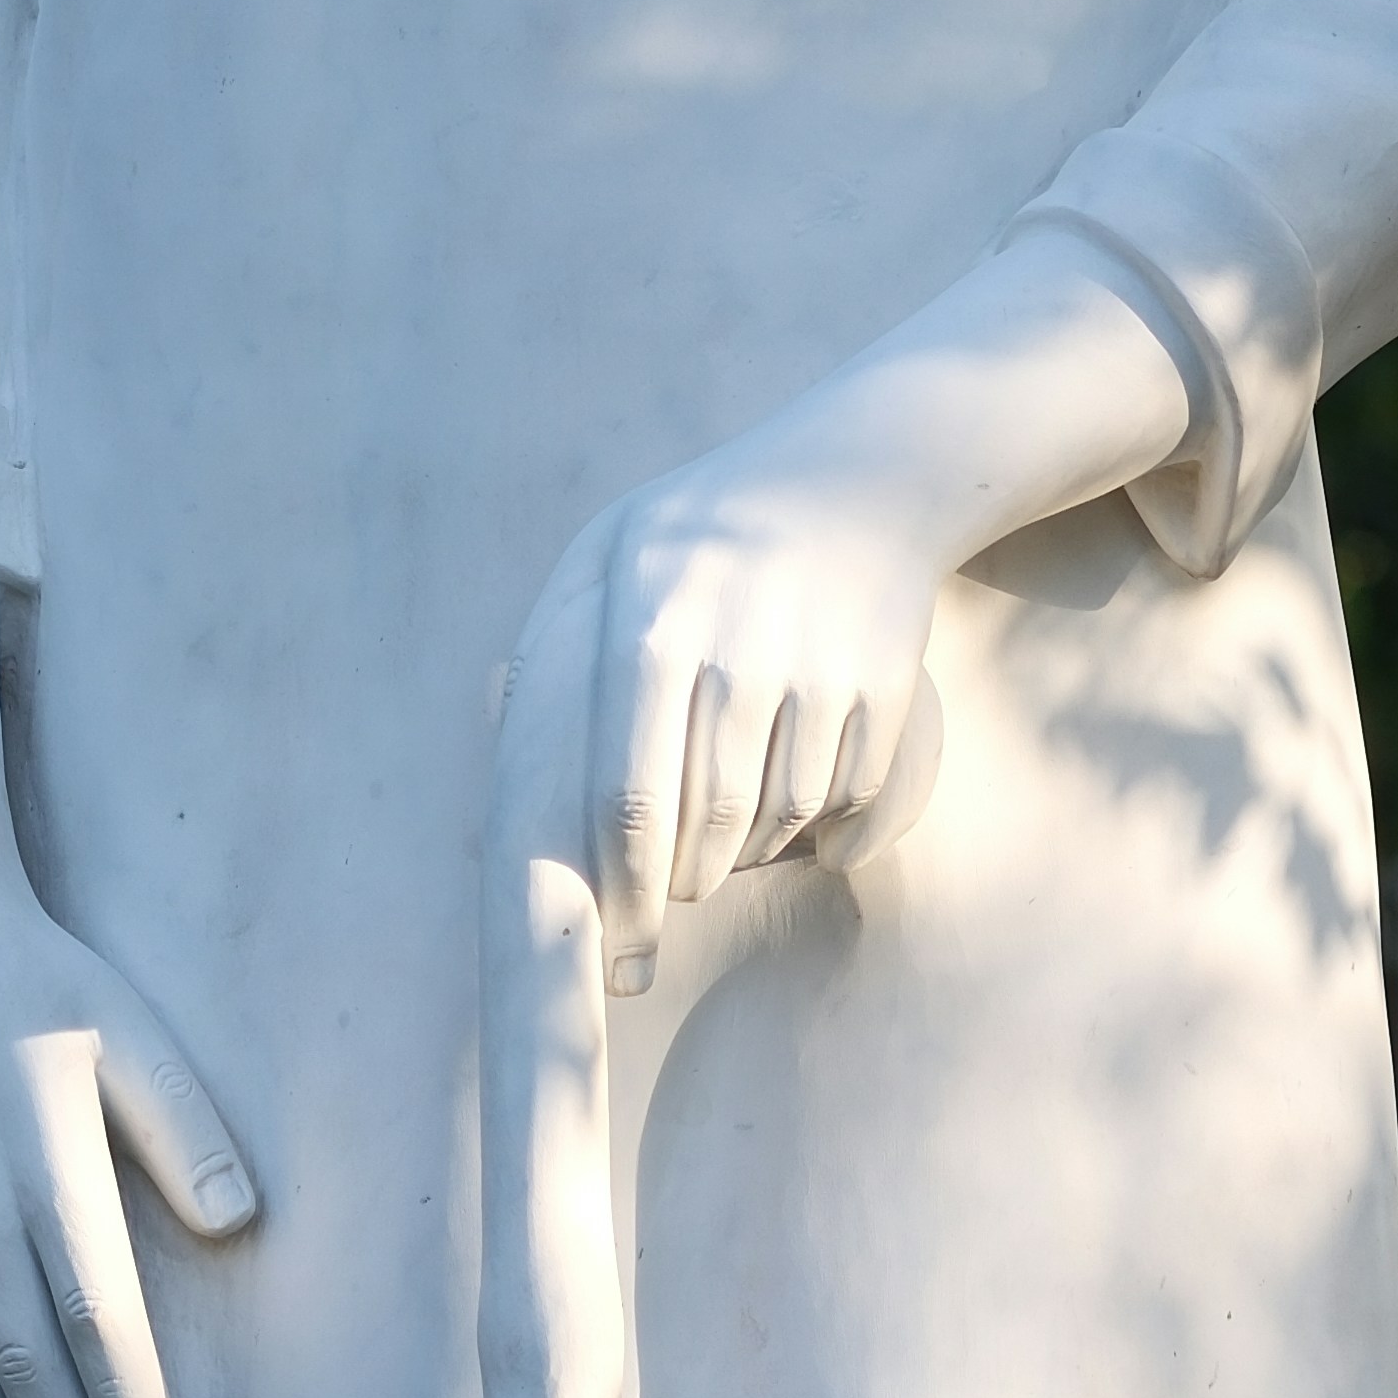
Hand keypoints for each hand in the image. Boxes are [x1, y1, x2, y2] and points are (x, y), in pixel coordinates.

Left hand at [537, 429, 964, 992]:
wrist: (857, 475)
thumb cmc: (704, 524)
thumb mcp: (611, 546)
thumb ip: (554, 638)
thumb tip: (512, 743)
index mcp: (652, 622)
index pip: (628, 795)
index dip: (622, 881)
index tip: (620, 923)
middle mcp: (738, 648)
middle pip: (706, 823)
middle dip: (684, 881)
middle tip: (674, 890)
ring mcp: (820, 668)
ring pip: (779, 819)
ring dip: (749, 853)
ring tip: (727, 842)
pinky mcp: (886, 685)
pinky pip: (846, 797)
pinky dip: (820, 823)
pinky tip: (791, 803)